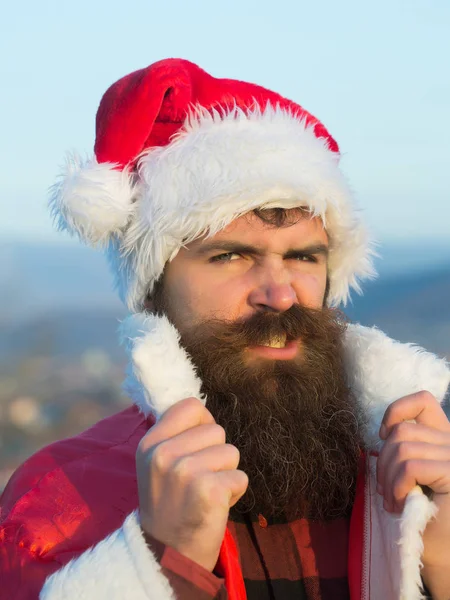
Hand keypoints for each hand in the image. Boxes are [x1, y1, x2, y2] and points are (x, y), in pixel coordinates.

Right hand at [136, 397, 247, 571]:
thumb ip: (175, 434)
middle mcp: (164, 454)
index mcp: (150, 443)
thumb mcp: (157, 463)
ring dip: (226, 474)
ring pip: (231, 452)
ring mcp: (185, 472)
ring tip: (205, 493)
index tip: (196, 447)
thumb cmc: (169, 503)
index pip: (191, 406)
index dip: (203, 424)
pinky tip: (214, 506)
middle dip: (216, 454)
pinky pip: (240, 477)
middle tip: (197, 480)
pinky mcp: (208, 491)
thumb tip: (201, 407)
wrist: (166, 554)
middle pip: (217, 430)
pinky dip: (234, 493)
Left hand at [377, 390, 449, 514]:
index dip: (396, 411)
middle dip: (383, 462)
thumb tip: (385, 433)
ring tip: (392, 501)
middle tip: (385, 492)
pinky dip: (397, 487)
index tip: (383, 437)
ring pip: (403, 448)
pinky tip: (401, 505)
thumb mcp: (412, 474)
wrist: (443, 553)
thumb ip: (408, 447)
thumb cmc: (425, 518)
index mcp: (446, 439)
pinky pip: (410, 467)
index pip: (423, 401)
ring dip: (388, 479)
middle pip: (402, 431)